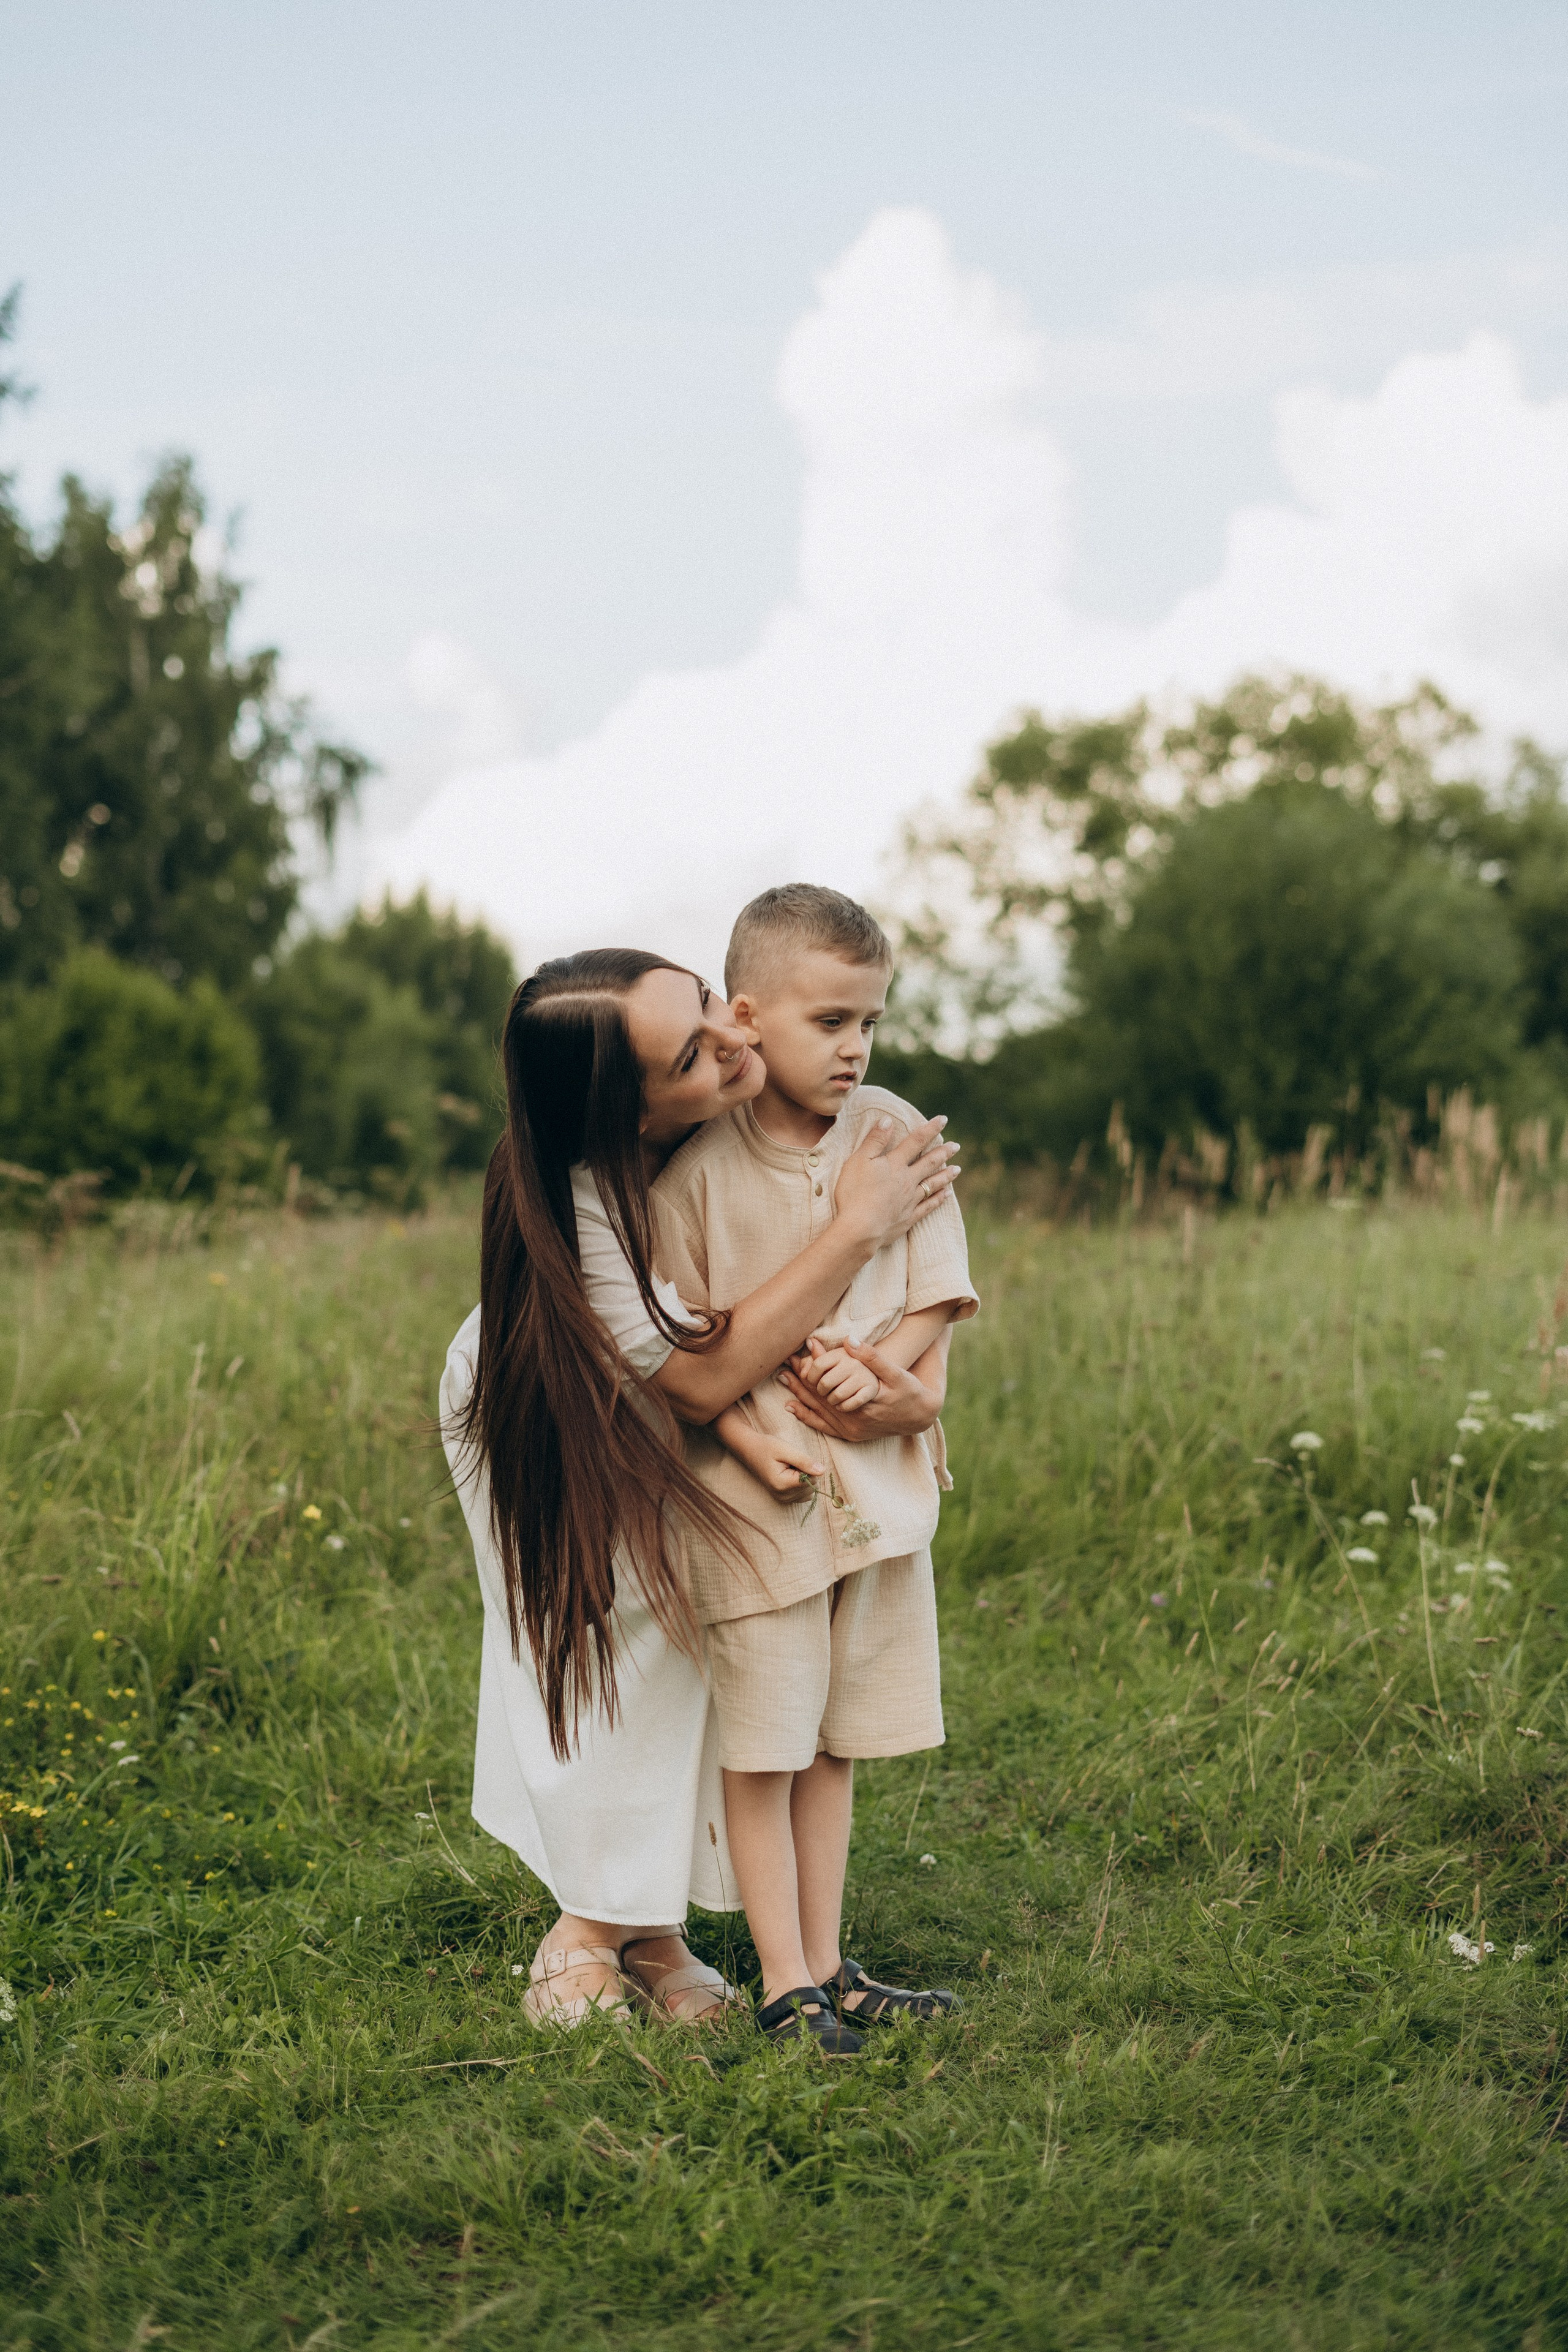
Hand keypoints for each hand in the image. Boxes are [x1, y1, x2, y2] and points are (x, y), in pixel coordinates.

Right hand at [738, 1429, 829, 1499]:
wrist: (750, 1450)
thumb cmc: (767, 1447)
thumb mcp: (785, 1449)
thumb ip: (804, 1461)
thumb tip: (823, 1471)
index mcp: (782, 1485)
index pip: (811, 1479)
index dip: (807, 1466)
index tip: (793, 1459)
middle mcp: (783, 1496)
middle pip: (812, 1486)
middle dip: (806, 1472)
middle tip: (790, 1462)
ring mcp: (783, 1499)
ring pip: (809, 1491)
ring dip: (804, 1478)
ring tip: (789, 1468)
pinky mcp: (784, 1498)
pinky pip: (804, 1494)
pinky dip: (802, 1484)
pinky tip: (790, 1474)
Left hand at [781, 1339, 940, 1442]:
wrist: (920, 1416)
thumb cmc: (909, 1391)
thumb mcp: (895, 1373)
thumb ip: (873, 1357)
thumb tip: (849, 1340)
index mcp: (861, 1406)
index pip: (827, 1386)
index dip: (811, 1371)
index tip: (796, 1357)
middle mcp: (853, 1423)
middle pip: (818, 1399)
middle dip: (799, 1382)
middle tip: (782, 1367)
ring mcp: (851, 1432)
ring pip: (818, 1413)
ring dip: (799, 1396)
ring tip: (783, 1379)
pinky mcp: (851, 1436)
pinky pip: (824, 1427)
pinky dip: (807, 1416)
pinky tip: (793, 1407)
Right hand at [832, 1115, 958, 1253]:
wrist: (859, 1229)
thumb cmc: (854, 1193)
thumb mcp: (858, 1161)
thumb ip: (874, 1140)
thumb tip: (888, 1119)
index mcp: (895, 1164)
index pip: (916, 1141)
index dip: (930, 1129)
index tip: (943, 1119)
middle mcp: (907, 1180)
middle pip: (929, 1163)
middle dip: (944, 1152)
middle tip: (956, 1146)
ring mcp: (910, 1200)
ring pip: (933, 1184)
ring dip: (946, 1175)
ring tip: (957, 1169)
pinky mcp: (908, 1218)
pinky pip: (928, 1206)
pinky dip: (939, 1199)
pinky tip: (947, 1194)